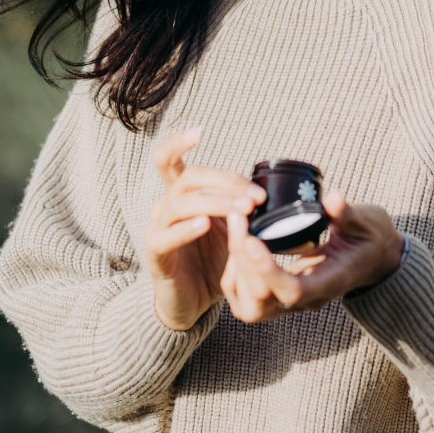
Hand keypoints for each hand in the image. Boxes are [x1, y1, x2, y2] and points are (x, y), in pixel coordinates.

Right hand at [146, 129, 265, 330]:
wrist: (190, 301)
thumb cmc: (211, 260)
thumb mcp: (231, 229)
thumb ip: (242, 209)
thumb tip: (277, 196)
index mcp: (181, 195)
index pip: (169, 160)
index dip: (180, 142)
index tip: (201, 131)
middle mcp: (166, 206)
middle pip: (189, 178)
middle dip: (225, 181)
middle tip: (256, 197)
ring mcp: (157, 228)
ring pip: (180, 203)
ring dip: (215, 202)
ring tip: (242, 210)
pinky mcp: (156, 253)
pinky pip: (167, 235)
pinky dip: (186, 228)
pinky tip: (205, 225)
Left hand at [220, 190, 405, 323]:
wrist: (375, 259)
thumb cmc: (370, 239)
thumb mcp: (366, 222)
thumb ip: (347, 213)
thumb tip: (333, 198)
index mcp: (330, 282)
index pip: (293, 291)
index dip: (268, 270)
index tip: (252, 239)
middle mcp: (308, 299)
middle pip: (263, 300)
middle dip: (244, 261)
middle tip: (238, 219)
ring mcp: (292, 302)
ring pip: (251, 306)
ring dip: (236, 270)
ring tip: (236, 229)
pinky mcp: (280, 295)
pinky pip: (247, 300)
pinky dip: (235, 276)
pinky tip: (238, 244)